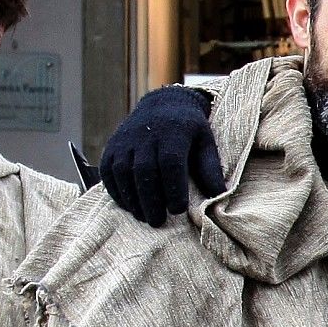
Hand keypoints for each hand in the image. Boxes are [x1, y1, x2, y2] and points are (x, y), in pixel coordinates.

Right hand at [100, 85, 224, 226]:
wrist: (163, 105)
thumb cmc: (189, 131)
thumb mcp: (206, 142)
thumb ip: (210, 168)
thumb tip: (218, 195)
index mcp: (173, 132)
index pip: (170, 162)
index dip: (173, 188)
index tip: (178, 210)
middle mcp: (146, 134)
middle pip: (144, 170)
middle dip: (150, 199)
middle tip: (157, 221)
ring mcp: (125, 139)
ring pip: (123, 171)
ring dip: (131, 198)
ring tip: (143, 217)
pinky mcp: (112, 146)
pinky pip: (108, 170)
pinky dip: (115, 190)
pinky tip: (127, 206)